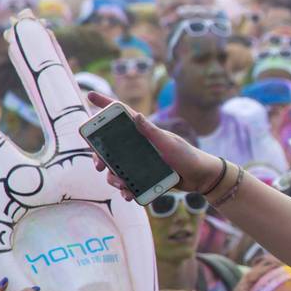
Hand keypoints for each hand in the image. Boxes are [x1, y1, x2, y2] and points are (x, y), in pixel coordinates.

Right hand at [85, 90, 223, 195]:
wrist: (201, 179)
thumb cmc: (188, 156)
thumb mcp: (169, 144)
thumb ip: (152, 132)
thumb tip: (137, 115)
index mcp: (144, 132)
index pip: (122, 115)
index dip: (106, 104)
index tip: (90, 96)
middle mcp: (139, 145)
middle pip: (110, 146)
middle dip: (100, 156)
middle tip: (99, 165)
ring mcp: (140, 161)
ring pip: (116, 168)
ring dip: (113, 178)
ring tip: (122, 186)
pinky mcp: (144, 176)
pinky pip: (128, 183)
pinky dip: (126, 190)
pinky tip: (129, 195)